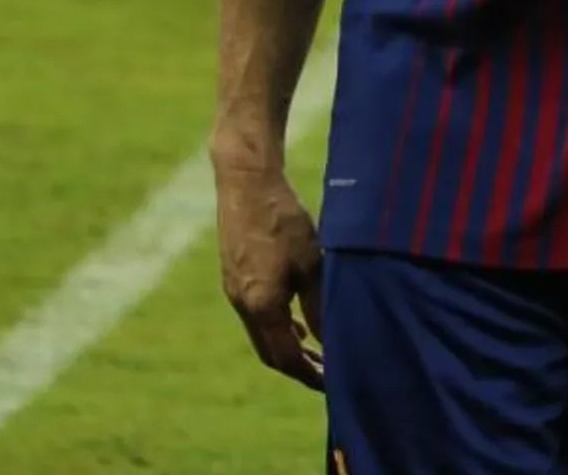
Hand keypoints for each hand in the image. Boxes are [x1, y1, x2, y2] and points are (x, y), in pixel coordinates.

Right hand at [212, 161, 325, 388]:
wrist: (246, 185)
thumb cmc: (284, 220)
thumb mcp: (312, 264)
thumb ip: (320, 305)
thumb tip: (330, 341)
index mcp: (261, 306)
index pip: (285, 357)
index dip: (309, 374)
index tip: (332, 382)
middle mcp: (243, 304)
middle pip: (270, 353)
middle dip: (299, 367)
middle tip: (327, 374)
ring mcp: (235, 291)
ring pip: (262, 334)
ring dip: (288, 347)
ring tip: (317, 353)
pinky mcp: (235, 276)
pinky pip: (256, 315)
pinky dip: (278, 327)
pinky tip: (298, 322)